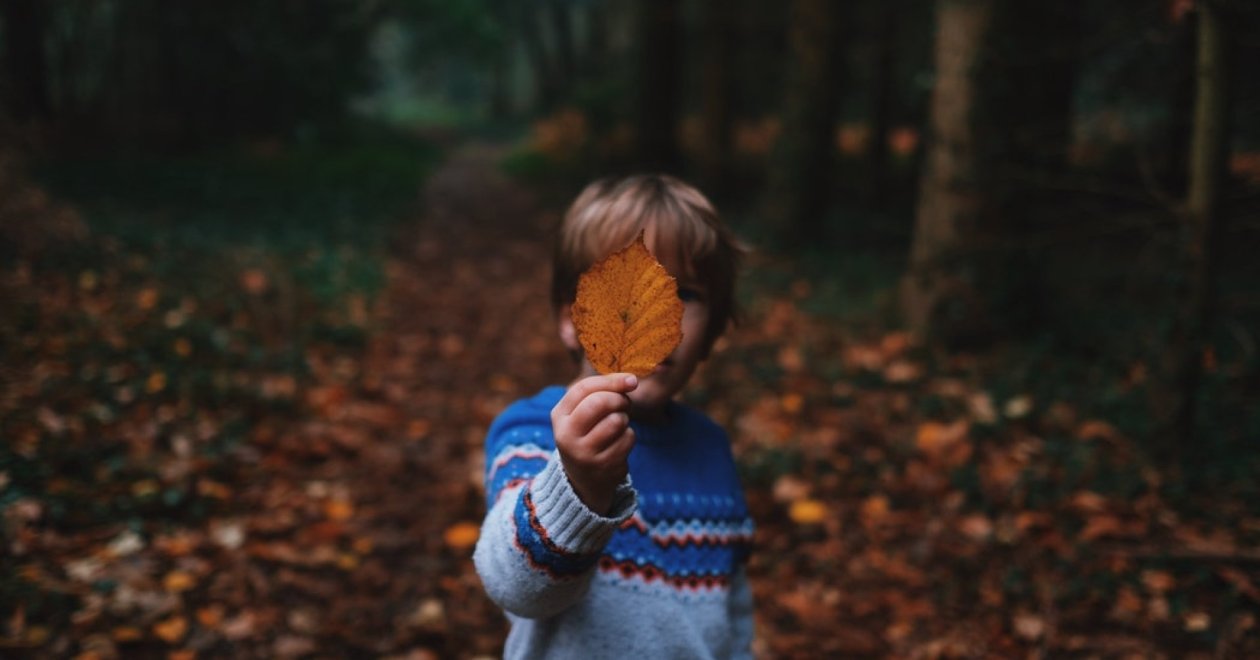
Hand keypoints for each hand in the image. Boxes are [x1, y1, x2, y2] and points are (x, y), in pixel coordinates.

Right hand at [550, 373, 638, 513]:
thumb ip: (600, 393)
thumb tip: (630, 380)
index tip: (631, 380)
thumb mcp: (581, 413)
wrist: (583, 479)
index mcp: (559, 416)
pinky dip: (629, 437)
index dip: (611, 381)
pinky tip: (619, 443)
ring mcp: (584, 453)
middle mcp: (567, 435)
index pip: (584, 388)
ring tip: (618, 425)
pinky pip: (627, 439)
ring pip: (616, 421)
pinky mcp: (603, 466)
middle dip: (619, 399)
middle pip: (599, 403)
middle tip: (624, 404)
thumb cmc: (587, 435)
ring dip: (624, 419)